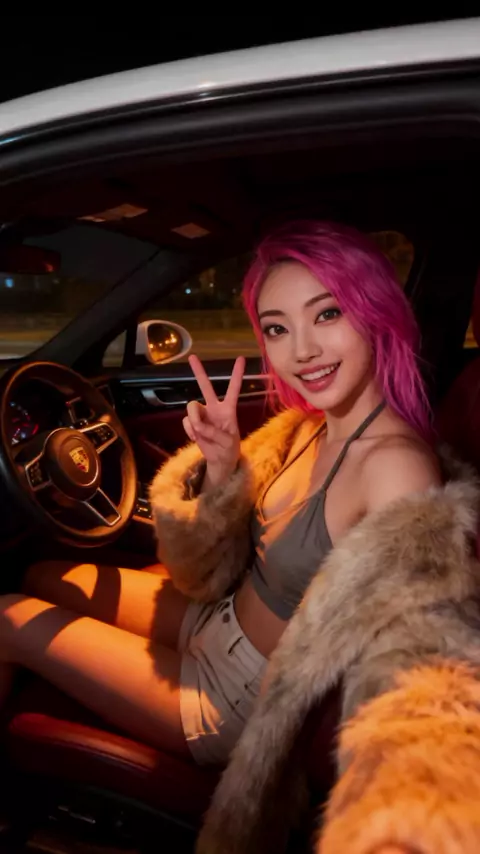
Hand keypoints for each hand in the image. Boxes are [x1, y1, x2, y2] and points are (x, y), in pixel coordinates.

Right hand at [184, 354, 244, 486]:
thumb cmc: (229, 448)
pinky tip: (197, 438)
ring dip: (195, 421)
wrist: (220, 460)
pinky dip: (190, 431)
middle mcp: (214, 408)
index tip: (241, 358)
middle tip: (192, 357)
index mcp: (228, 409)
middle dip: (199, 372)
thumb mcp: (229, 443)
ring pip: (191, 408)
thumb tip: (198, 426)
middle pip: (206, 387)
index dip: (237, 374)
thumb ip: (215, 433)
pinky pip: (186, 422)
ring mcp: (202, 415)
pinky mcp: (192, 423)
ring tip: (202, 434)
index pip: (233, 389)